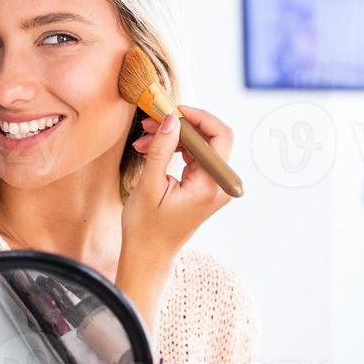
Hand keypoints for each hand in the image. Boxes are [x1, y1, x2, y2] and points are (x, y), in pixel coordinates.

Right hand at [122, 104, 235, 267]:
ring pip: (199, 146)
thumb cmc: (146, 227)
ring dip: (173, 137)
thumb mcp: (149, 186)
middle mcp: (218, 185)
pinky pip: (194, 158)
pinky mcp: (204, 187)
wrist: (148, 254)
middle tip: (152, 121)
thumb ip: (161, 150)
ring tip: (144, 138)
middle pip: (210, 139)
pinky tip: (150, 149)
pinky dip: (174, 149)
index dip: (198, 117)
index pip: (219, 137)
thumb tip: (171, 119)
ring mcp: (213, 187)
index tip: (172, 109)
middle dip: (182, 126)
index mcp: (210, 186)